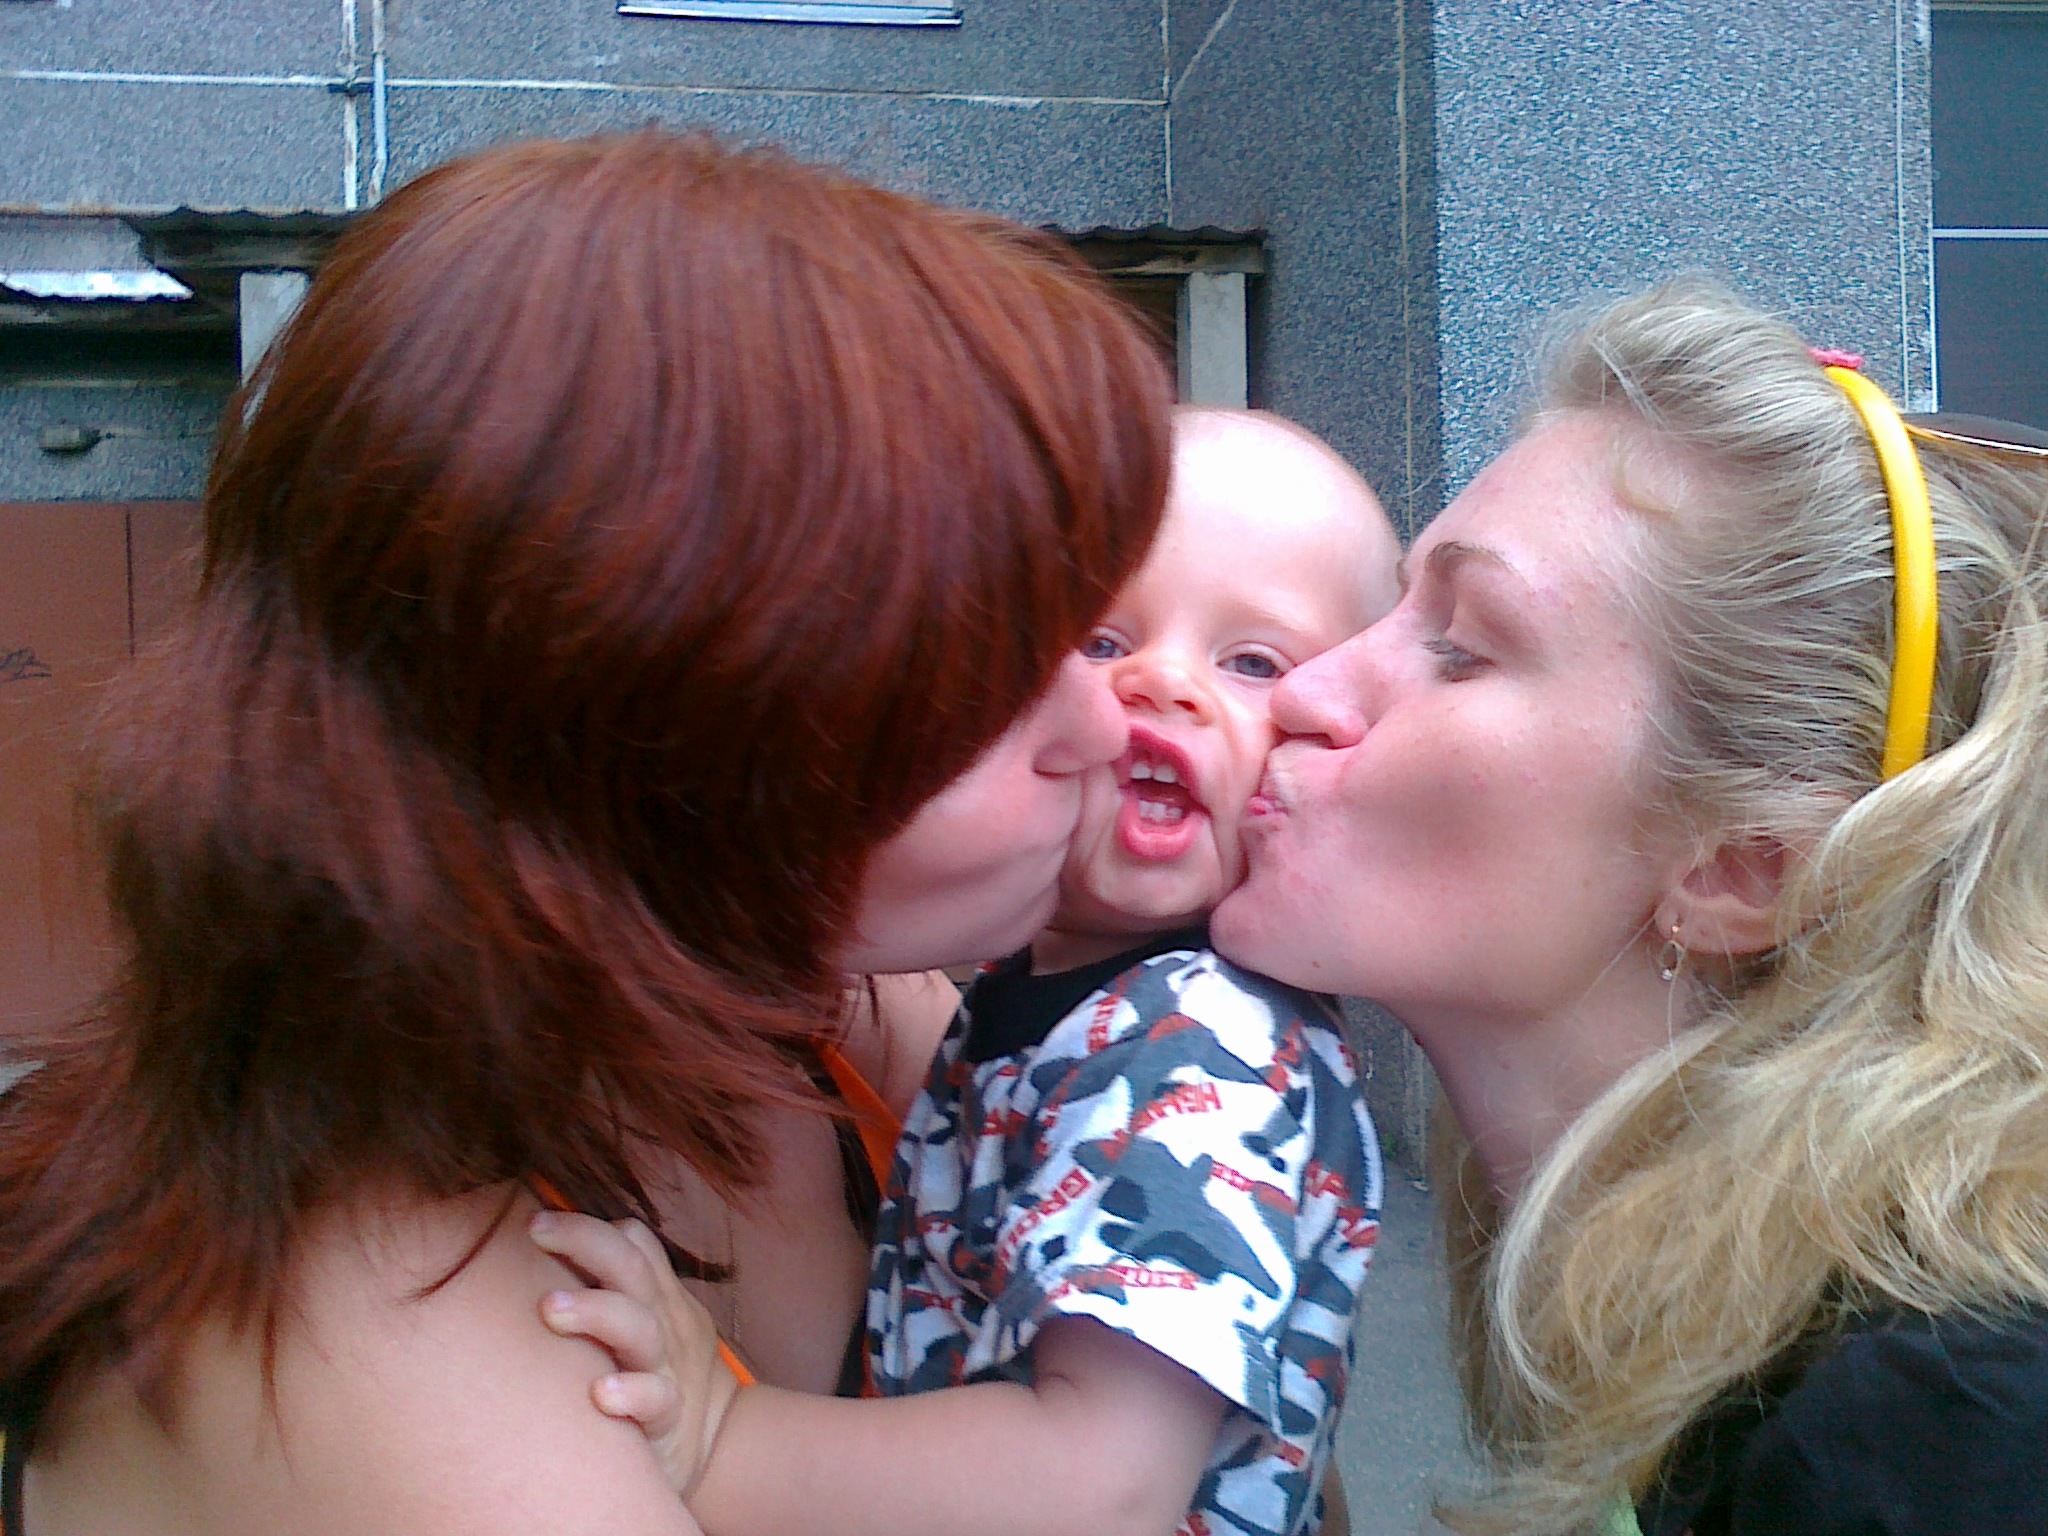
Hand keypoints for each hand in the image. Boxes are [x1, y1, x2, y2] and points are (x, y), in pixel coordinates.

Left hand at [530, 1209, 742, 1498]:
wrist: (719, 1439)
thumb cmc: (656, 1371)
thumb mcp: (649, 1319)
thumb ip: (611, 1287)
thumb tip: (544, 1244)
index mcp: (654, 1295)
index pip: (631, 1241)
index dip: (587, 1225)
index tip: (535, 1221)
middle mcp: (660, 1322)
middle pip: (630, 1267)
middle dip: (583, 1240)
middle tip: (536, 1229)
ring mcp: (665, 1366)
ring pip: (639, 1328)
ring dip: (596, 1311)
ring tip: (550, 1308)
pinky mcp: (666, 1417)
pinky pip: (656, 1399)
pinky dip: (632, 1393)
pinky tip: (601, 1394)